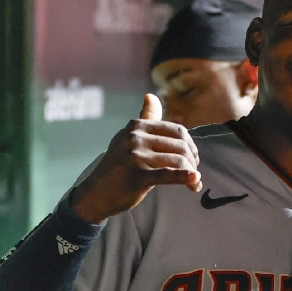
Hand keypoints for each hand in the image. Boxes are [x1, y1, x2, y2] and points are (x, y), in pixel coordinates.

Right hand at [71, 94, 202, 223]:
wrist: (96, 194)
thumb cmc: (118, 166)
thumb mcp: (128, 138)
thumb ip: (145, 119)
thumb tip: (151, 96)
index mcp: (137, 126)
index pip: (177, 130)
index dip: (191, 145)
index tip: (194, 158)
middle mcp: (135, 137)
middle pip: (179, 146)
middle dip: (192, 161)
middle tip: (195, 174)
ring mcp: (134, 156)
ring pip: (177, 160)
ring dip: (191, 174)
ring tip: (194, 185)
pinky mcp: (136, 176)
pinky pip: (166, 175)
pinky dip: (184, 178)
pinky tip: (194, 182)